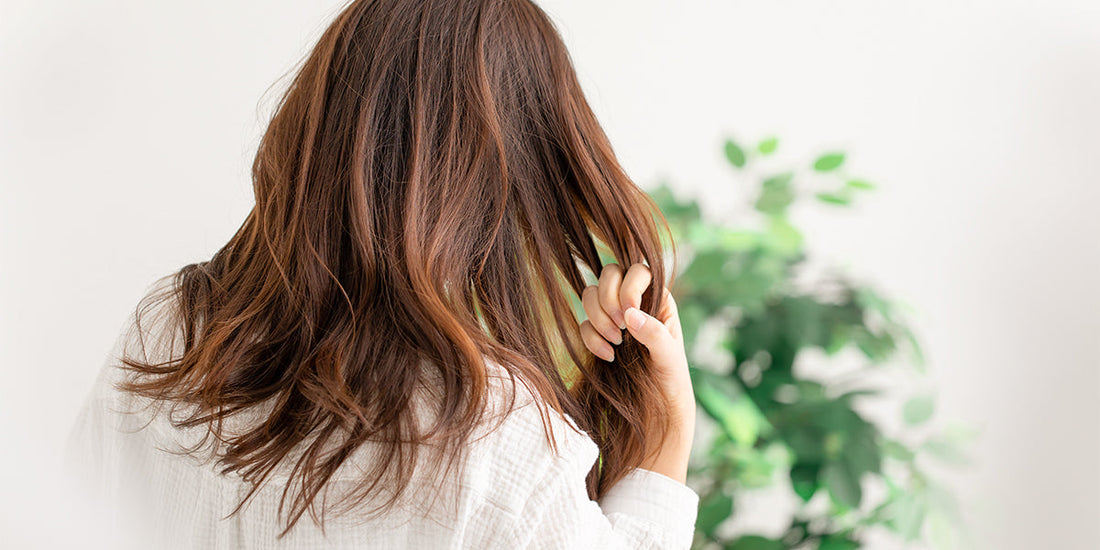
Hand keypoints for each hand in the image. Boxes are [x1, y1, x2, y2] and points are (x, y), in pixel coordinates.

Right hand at [579, 262, 695, 481]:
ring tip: (615, 343)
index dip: (629, 284)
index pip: (639, 270)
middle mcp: (634, 303)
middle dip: (607, 298)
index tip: (629, 311)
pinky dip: (591, 338)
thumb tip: (631, 313)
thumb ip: (653, 333)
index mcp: (658, 300)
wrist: (656, 410)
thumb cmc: (671, 380)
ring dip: (597, 317)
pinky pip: (583, 324)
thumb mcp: (670, 357)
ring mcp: (613, 318)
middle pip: (608, 274)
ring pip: (590, 295)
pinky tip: (607, 357)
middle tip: (619, 327)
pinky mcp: (597, 336)